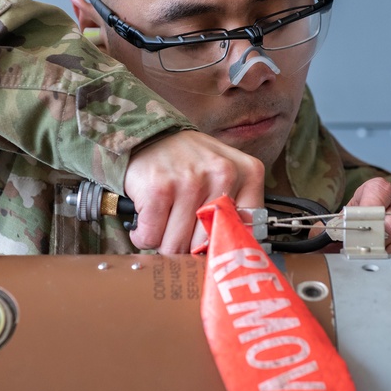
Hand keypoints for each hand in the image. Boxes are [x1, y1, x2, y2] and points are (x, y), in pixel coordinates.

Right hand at [124, 130, 264, 253]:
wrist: (149, 134)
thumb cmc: (189, 162)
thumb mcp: (225, 174)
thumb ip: (238, 208)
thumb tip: (234, 255)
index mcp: (247, 173)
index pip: (248, 232)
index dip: (225, 247)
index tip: (213, 249)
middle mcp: (223, 175)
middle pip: (207, 245)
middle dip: (187, 246)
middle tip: (179, 229)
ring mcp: (190, 182)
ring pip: (176, 245)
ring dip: (162, 241)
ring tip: (162, 221)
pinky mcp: (159, 189)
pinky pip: (151, 237)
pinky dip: (143, 235)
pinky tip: (147, 219)